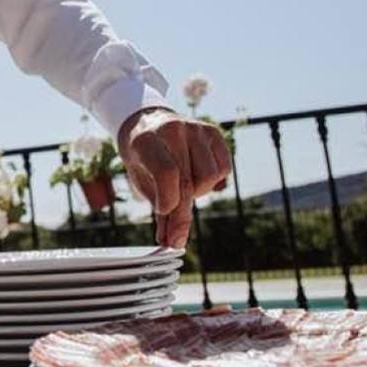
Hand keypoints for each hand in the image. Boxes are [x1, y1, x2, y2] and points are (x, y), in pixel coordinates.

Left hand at [118, 108, 231, 248]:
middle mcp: (172, 129)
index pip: (166, 173)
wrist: (147, 124)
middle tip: (175, 236)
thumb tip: (174, 242)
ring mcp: (195, 127)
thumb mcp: (142, 181)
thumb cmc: (143, 159)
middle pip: (188, 180)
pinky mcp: (213, 131)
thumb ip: (160, 210)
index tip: (164, 216)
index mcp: (146, 140)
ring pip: (211, 176)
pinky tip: (198, 177)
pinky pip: (225, 168)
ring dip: (199, 191)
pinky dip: (215, 181)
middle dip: (182, 213)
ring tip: (184, 187)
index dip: (169, 200)